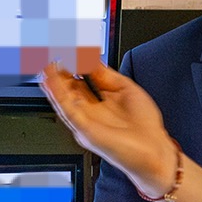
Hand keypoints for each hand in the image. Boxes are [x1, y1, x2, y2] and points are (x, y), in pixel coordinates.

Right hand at [38, 62, 180, 196]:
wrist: (155, 151)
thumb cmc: (145, 128)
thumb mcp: (126, 89)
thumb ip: (105, 74)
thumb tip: (90, 57)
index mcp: (99, 102)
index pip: (79, 81)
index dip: (71, 66)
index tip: (65, 50)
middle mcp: (89, 112)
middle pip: (67, 89)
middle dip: (58, 72)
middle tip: (51, 54)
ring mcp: (86, 122)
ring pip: (63, 99)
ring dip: (53, 82)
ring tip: (46, 64)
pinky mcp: (86, 130)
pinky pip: (68, 110)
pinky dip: (58, 96)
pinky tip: (51, 82)